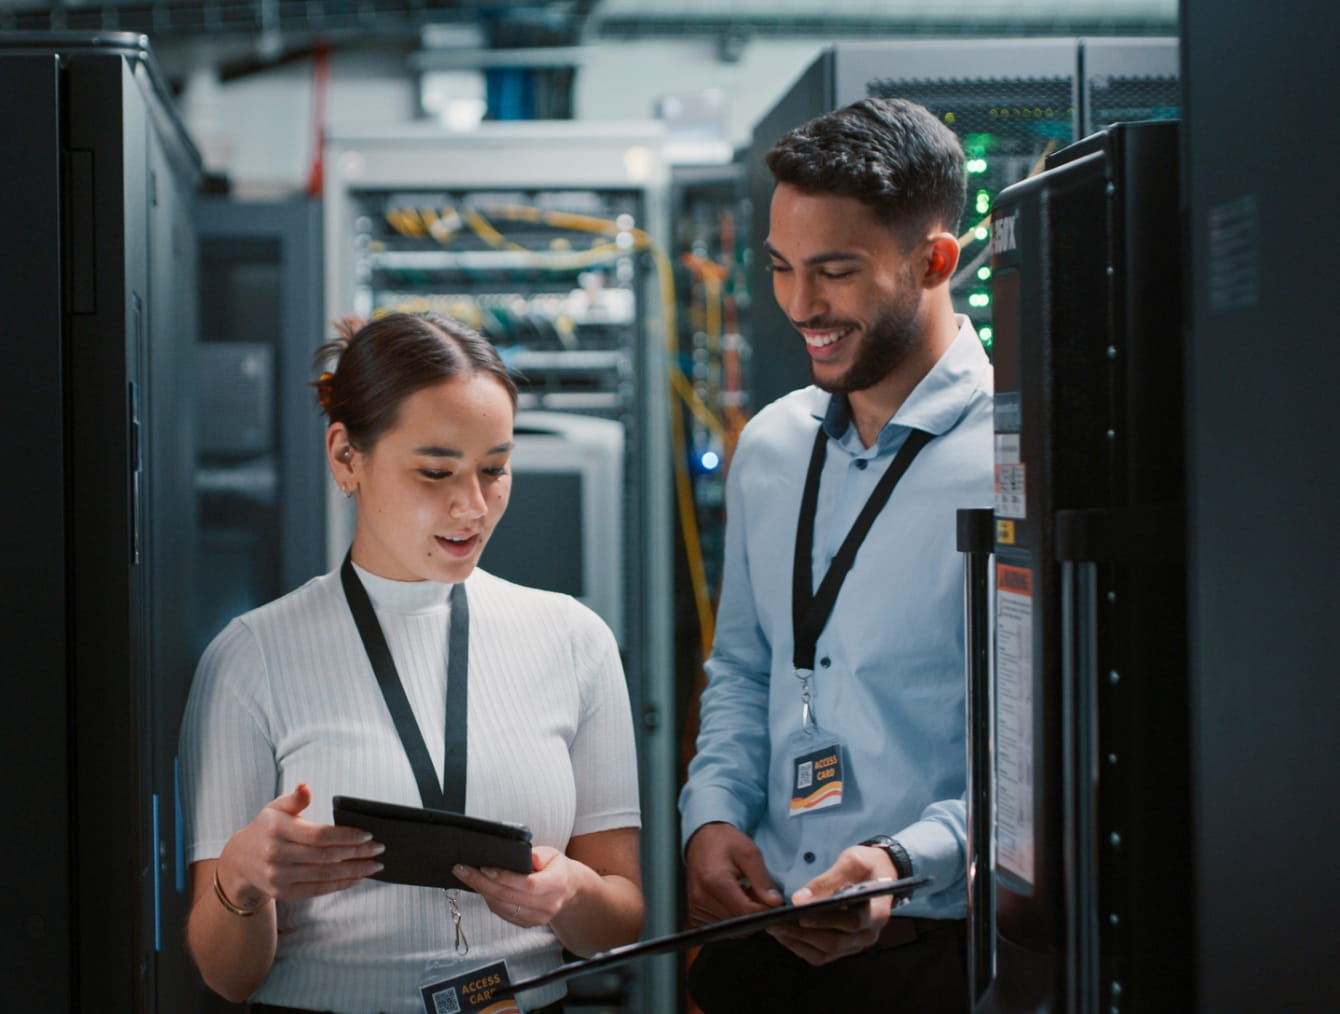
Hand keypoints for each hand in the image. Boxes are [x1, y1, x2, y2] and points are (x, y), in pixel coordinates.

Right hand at [215, 783, 384, 909]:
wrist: (240, 861)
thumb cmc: (267, 828)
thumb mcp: (276, 808)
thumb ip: (295, 799)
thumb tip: (306, 787)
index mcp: (276, 830)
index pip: (318, 835)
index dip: (345, 836)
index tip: (368, 834)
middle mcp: (276, 856)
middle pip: (325, 856)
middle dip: (356, 853)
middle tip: (379, 849)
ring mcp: (278, 877)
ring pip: (324, 875)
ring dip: (354, 871)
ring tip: (374, 865)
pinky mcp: (283, 893)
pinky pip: (317, 889)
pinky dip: (340, 884)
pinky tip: (357, 878)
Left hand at [452, 847, 575, 927]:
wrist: (567, 890)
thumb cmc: (556, 868)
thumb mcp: (553, 854)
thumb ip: (540, 855)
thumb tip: (528, 857)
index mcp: (556, 884)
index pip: (527, 884)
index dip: (504, 877)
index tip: (484, 868)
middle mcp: (547, 905)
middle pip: (508, 897)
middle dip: (482, 882)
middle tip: (463, 870)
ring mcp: (537, 918)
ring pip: (502, 907)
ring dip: (481, 892)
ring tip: (466, 876)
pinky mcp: (527, 924)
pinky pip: (503, 914)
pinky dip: (489, 900)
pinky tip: (480, 888)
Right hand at [684, 822, 782, 926]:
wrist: (701, 839)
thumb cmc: (725, 842)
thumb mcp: (749, 852)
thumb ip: (762, 880)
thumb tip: (775, 903)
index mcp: (714, 881)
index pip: (745, 912)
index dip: (764, 910)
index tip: (773, 901)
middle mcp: (700, 898)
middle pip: (738, 924)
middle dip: (754, 914)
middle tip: (759, 895)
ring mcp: (694, 908)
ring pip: (729, 929)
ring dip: (742, 917)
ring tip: (744, 895)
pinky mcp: (693, 914)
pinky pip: (718, 928)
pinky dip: (730, 919)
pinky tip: (733, 901)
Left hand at [766, 845, 896, 965]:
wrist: (879, 872)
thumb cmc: (867, 864)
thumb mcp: (851, 862)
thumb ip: (827, 881)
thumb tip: (799, 900)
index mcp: (877, 913)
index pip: (850, 923)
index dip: (824, 921)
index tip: (799, 914)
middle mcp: (869, 933)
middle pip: (834, 942)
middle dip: (802, 934)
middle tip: (775, 923)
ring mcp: (857, 943)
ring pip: (824, 952)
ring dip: (798, 942)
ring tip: (775, 928)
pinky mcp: (845, 947)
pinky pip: (821, 954)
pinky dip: (801, 947)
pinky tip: (785, 934)